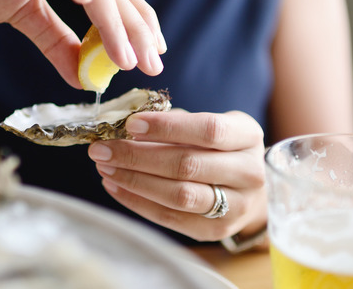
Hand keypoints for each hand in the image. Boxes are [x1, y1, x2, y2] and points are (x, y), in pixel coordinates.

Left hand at [88, 110, 266, 240]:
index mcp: (247, 135)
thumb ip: (176, 122)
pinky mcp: (216, 230)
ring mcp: (236, 206)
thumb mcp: (210, 124)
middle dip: (137, 156)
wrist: (249, 190)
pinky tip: (115, 186)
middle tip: (103, 149)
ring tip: (105, 168)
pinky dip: (137, 202)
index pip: (207, 130)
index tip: (130, 124)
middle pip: (187, 165)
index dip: (167, 127)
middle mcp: (249, 173)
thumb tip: (126, 124)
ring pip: (179, 195)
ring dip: (134, 181)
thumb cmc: (219, 149)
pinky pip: (170, 218)